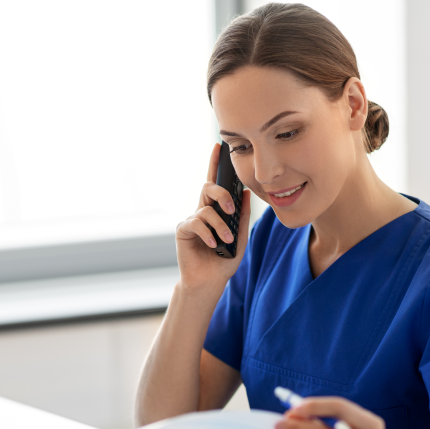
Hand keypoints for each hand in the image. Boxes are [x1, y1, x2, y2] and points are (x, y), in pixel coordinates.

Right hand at [175, 143, 251, 292]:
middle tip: (231, 208)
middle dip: (222, 194)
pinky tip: (213, 245)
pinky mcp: (183, 231)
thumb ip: (242, 217)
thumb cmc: (224, 262)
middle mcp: (202, 211)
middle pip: (209, 188)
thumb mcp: (240, 238)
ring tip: (226, 240)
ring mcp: (191, 220)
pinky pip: (196, 223)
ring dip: (219, 224)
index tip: (218, 146)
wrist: (209, 282)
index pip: (215, 183)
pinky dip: (208, 233)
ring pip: (205, 208)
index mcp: (215, 210)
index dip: (215, 164)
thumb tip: (246, 193)